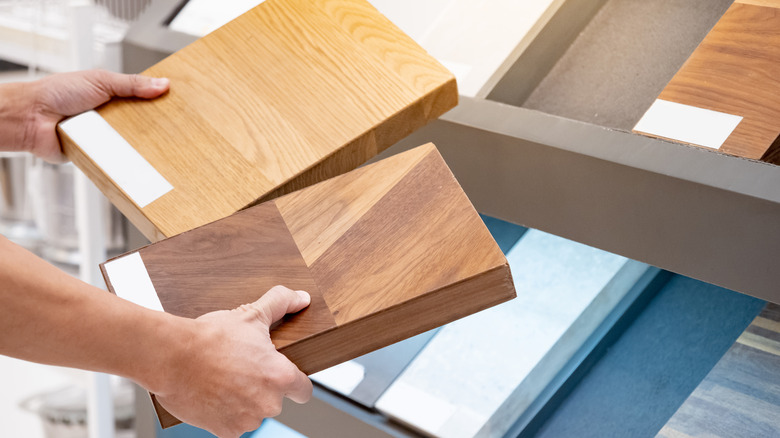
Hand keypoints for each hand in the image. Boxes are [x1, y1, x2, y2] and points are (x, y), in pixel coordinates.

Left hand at [16, 69, 168, 162]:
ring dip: (139, 145)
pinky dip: (124, 160)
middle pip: (141, 124)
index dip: (158, 104)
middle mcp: (109, 117)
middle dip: (154, 128)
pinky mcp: (97, 154)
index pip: (142, 100)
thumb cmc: (56, 93)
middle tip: (172, 130)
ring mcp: (104, 136)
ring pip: (131, 144)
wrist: (32, 118)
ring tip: (157, 148)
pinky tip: (136, 161)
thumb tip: (162, 84)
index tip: (176, 107)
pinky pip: (117, 159)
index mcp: (112, 96)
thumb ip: (132, 84)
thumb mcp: (100, 80)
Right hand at [153, 286, 312, 437]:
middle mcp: (268, 403)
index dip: (295, 382)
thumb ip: (281, 303)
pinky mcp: (226, 431)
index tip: (282, 377)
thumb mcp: (251, 313)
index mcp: (280, 376)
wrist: (171, 356)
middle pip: (276, 400)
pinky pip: (232, 424)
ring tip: (225, 379)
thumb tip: (301, 298)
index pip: (304, 390)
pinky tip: (214, 394)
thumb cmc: (210, 337)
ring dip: (244, 401)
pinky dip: (225, 413)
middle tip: (242, 369)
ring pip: (254, 413)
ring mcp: (247, 420)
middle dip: (262, 388)